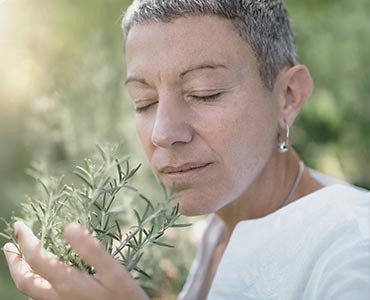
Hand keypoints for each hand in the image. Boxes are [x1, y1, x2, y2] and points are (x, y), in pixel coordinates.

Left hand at [3, 221, 149, 299]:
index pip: (37, 258)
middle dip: (14, 261)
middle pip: (24, 280)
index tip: (20, 225)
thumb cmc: (124, 296)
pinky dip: (32, 284)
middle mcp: (58, 297)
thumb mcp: (114, 271)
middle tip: (9, 245)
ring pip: (28, 292)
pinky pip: (39, 298)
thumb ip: (92, 249)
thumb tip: (69, 227)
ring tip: (18, 259)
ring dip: (20, 273)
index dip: (26, 240)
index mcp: (67, 282)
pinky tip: (39, 279)